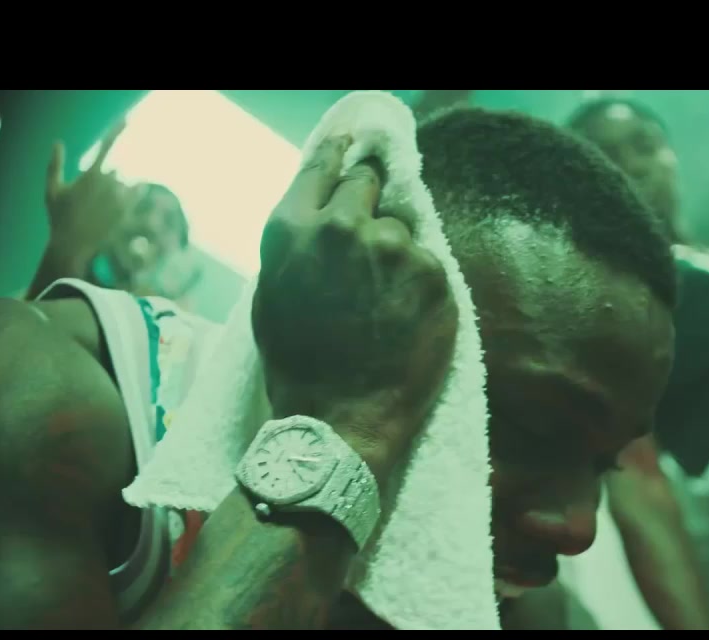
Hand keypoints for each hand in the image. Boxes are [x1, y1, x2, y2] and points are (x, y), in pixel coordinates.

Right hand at [44, 121, 137, 272]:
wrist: (71, 244)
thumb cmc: (59, 217)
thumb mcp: (52, 189)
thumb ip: (55, 164)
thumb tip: (57, 143)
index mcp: (91, 174)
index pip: (106, 148)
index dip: (116, 133)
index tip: (126, 122)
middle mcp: (110, 183)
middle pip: (117, 175)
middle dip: (111, 184)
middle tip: (97, 202)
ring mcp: (122, 198)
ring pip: (130, 187)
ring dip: (125, 195)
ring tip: (109, 210)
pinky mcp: (130, 213)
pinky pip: (140, 200)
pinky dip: (139, 202)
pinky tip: (137, 209)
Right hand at [253, 135, 458, 486]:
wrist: (342, 418)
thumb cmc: (300, 364)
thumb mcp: (274, 292)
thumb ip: (300, 244)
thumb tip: (323, 214)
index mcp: (294, 227)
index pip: (326, 165)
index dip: (343, 159)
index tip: (356, 152)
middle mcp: (343, 226)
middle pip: (370, 185)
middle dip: (372, 208)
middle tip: (372, 247)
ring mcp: (393, 247)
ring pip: (402, 231)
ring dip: (397, 255)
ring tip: (383, 305)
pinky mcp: (433, 273)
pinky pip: (429, 264)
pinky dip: (421, 286)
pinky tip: (404, 319)